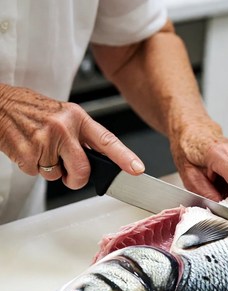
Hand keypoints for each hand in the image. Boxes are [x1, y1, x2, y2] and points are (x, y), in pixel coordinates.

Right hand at [0, 84, 144, 188]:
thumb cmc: (32, 110)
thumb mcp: (63, 115)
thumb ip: (81, 137)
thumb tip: (97, 160)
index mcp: (77, 118)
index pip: (107, 140)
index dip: (124, 157)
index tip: (137, 169)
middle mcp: (63, 128)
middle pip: (83, 169)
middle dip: (77, 179)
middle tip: (70, 175)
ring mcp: (45, 142)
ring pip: (58, 175)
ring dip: (51, 169)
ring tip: (41, 148)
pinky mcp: (28, 154)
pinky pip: (39, 175)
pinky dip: (34, 167)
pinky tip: (29, 149)